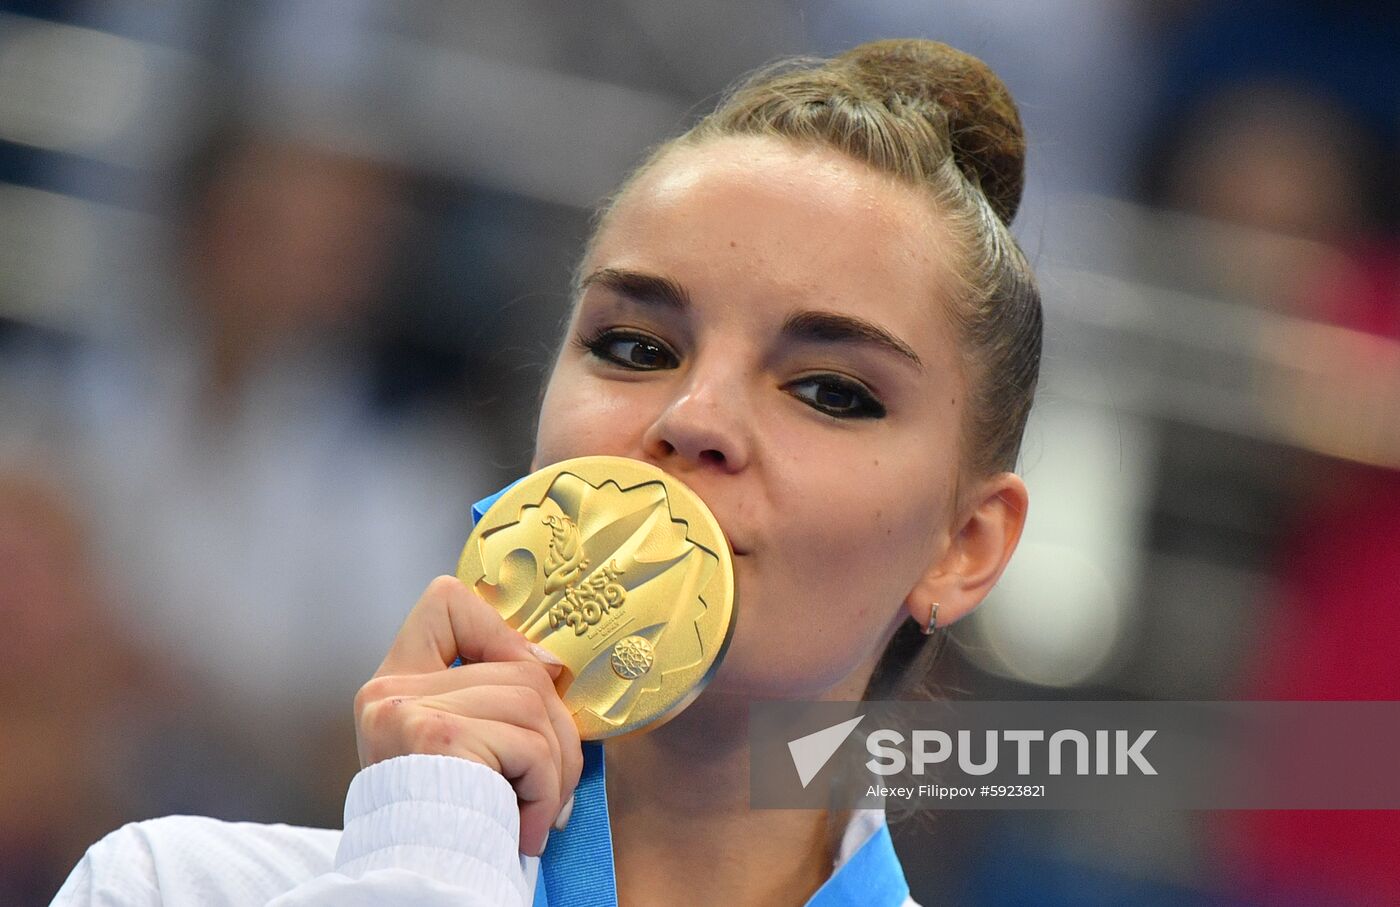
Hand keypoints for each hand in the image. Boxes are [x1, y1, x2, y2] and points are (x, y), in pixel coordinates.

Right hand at [354, 575, 582, 855]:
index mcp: (393, 687)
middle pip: (518, 668)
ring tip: (538, 814)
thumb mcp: (469, 753)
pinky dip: (545, 791)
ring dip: (556, 769)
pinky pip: (530, 745)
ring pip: (532, 702)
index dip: (499, 629)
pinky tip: (526, 828)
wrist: (420, 889)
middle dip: (555, 731)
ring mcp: (408, 709)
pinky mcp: (436, 735)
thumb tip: (553, 665)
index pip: (444, 602)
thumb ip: (495, 702)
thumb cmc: (452, 830)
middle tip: (552, 789)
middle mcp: (389, 691)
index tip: (533, 675)